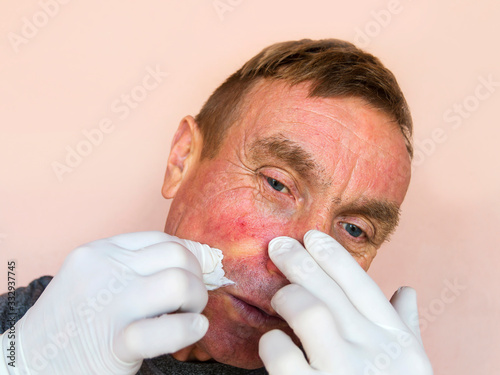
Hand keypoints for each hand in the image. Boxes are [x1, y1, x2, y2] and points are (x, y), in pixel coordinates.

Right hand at [1, 231, 208, 374]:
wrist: (28, 364)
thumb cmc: (74, 322)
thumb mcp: (96, 278)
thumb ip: (136, 265)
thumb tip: (198, 256)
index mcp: (101, 251)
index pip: (162, 239)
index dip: (189, 256)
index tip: (194, 275)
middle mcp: (104, 270)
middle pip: (177, 256)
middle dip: (197, 277)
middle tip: (191, 300)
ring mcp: (107, 305)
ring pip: (178, 283)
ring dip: (197, 300)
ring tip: (189, 315)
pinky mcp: (112, 343)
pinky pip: (166, 329)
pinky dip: (189, 329)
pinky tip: (193, 330)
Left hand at [259, 230, 432, 374]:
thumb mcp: (409, 368)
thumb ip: (407, 328)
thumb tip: (407, 292)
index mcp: (395, 343)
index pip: (363, 286)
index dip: (335, 257)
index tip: (313, 237)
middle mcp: (371, 353)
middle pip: (330, 291)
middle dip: (300, 262)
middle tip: (279, 247)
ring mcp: (342, 373)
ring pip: (308, 311)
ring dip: (289, 298)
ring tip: (278, 298)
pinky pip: (281, 354)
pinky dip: (271, 344)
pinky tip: (272, 344)